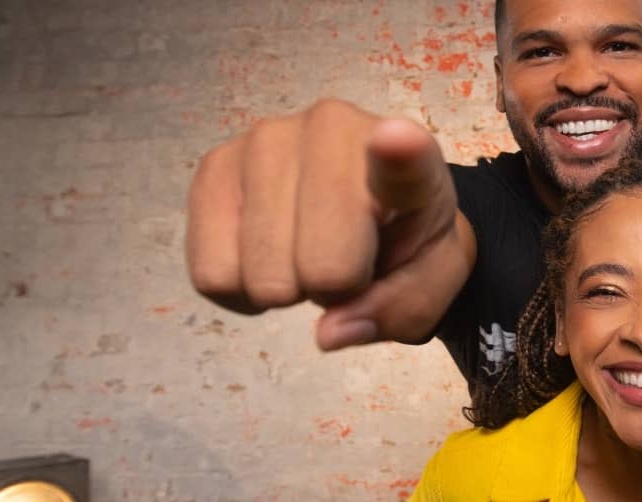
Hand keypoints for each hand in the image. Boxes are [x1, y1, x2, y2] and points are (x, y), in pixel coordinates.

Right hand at [185, 99, 473, 349]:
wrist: (370, 214)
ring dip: (285, 287)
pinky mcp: (213, 166)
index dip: (400, 154)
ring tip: (308, 252)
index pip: (405, 158)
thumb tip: (329, 331)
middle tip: (346, 263)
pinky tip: (268, 259)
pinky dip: (239, 290)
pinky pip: (212, 274)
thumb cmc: (404, 244)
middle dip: (331, 288)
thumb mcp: (429, 286)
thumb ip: (396, 310)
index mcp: (410, 160)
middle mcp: (332, 129)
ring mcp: (265, 139)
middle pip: (320, 264)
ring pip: (261, 273)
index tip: (398, 140)